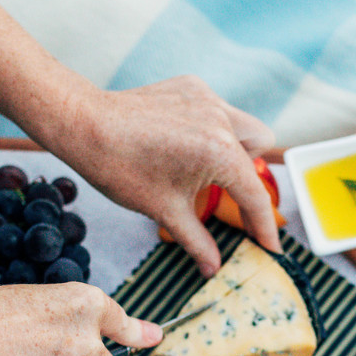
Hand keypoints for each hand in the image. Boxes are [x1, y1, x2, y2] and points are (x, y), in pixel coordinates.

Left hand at [47, 75, 279, 276]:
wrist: (84, 126)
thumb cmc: (121, 168)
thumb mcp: (165, 211)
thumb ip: (198, 241)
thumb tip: (214, 268)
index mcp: (220, 153)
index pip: (255, 195)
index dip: (265, 227)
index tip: (271, 247)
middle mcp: (222, 120)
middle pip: (261, 149)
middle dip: (251, 176)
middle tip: (230, 198)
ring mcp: (207, 99)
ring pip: (243, 125)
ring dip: (236, 149)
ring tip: (207, 169)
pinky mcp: (192, 86)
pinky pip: (217, 111)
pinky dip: (211, 130)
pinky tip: (185, 144)